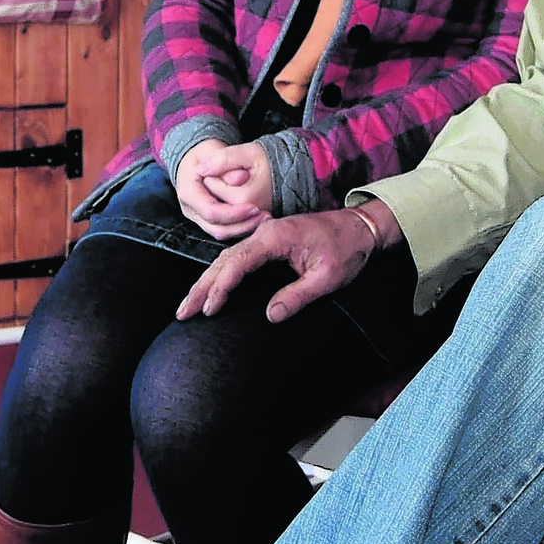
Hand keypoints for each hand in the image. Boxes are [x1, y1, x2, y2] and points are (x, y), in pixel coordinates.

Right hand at [174, 139, 276, 239]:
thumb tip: (239, 178)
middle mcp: (190, 209)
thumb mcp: (214, 149)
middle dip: (243, 224)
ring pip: (222, 233)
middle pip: (217, 228)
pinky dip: (242, 227)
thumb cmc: (206, 153)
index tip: (255, 207)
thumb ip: (226, 161)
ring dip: (245, 228)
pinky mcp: (208, 221)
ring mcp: (198, 217)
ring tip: (265, 217)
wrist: (199, 159)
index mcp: (188, 192)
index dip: (234, 212)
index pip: (211, 211)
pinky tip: (258, 219)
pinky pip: (225, 231)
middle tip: (265, 215)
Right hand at [176, 208, 380, 325]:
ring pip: (227, 259)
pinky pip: (238, 259)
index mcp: (276, 237)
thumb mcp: (327, 277)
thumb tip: (270, 316)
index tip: (209, 309)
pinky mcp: (268, 243)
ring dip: (206, 282)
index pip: (238, 262)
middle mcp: (265, 233)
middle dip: (201, 287)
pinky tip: (210, 290)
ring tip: (187, 305)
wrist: (361, 227)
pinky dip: (221, 275)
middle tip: (182, 312)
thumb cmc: (347, 249)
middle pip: (224, 260)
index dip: (221, 287)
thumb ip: (298, 296)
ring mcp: (265, 236)